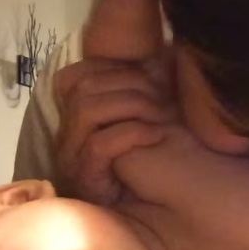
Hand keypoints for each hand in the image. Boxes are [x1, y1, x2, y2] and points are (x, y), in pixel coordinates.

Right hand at [54, 58, 174, 205]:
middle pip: (84, 88)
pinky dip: (133, 133)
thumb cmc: (167, 150)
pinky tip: (157, 135)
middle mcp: (68, 136)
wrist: (180, 200)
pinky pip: (100, 145)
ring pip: (88, 111)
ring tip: (163, 115)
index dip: (111, 68)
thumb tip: (158, 49)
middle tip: (165, 97)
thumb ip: (147, 80)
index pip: (73, 76)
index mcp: (78, 115)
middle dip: (131, 85)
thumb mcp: (154, 107)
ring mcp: (73, 159)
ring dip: (134, 106)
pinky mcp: (86, 180)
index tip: (151, 74)